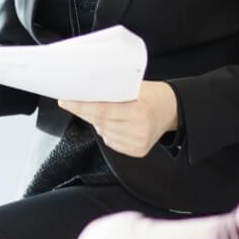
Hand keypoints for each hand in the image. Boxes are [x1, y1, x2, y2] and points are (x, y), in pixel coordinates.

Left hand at [59, 81, 177, 157]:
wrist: (172, 109)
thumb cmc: (152, 94)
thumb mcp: (135, 86)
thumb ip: (113, 91)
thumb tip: (85, 91)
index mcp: (138, 111)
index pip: (101, 110)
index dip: (81, 106)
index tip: (65, 101)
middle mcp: (138, 129)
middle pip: (100, 122)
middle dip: (83, 112)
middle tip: (71, 102)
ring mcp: (138, 143)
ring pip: (103, 132)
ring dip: (96, 122)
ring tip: (103, 110)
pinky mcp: (137, 151)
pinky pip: (111, 141)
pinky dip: (107, 131)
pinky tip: (114, 123)